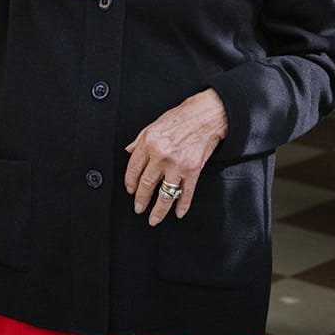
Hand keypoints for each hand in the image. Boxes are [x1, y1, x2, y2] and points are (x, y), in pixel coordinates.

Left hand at [123, 89, 228, 225]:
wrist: (205, 116)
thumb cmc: (180, 118)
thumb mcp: (153, 125)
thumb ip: (139, 141)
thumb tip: (128, 152)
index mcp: (149, 144)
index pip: (133, 169)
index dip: (129, 183)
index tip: (129, 190)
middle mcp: (161, 155)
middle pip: (146, 184)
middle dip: (140, 200)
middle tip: (138, 208)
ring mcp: (178, 165)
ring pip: (165, 193)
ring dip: (158, 209)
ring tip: (153, 218)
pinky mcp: (193, 170)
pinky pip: (186, 192)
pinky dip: (182, 205)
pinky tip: (178, 213)